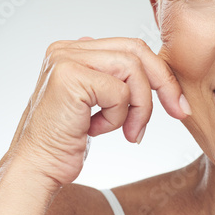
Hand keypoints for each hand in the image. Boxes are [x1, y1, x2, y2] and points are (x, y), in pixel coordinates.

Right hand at [6, 37, 191, 187]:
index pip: (129, 47)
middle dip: (163, 82)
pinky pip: (119, 92)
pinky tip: (95, 130)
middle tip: (177, 111)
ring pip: (132, 70)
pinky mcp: (70, 77)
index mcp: (72, 51)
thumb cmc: (65, 139)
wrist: (37, 167)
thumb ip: (110, 79)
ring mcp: (66, 59)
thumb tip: (145, 69)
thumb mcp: (94, 103)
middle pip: (135, 50)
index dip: (158, 73)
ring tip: (126, 131)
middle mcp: (67, 49)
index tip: (176, 102)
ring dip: (138, 107)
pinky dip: (118, 117)